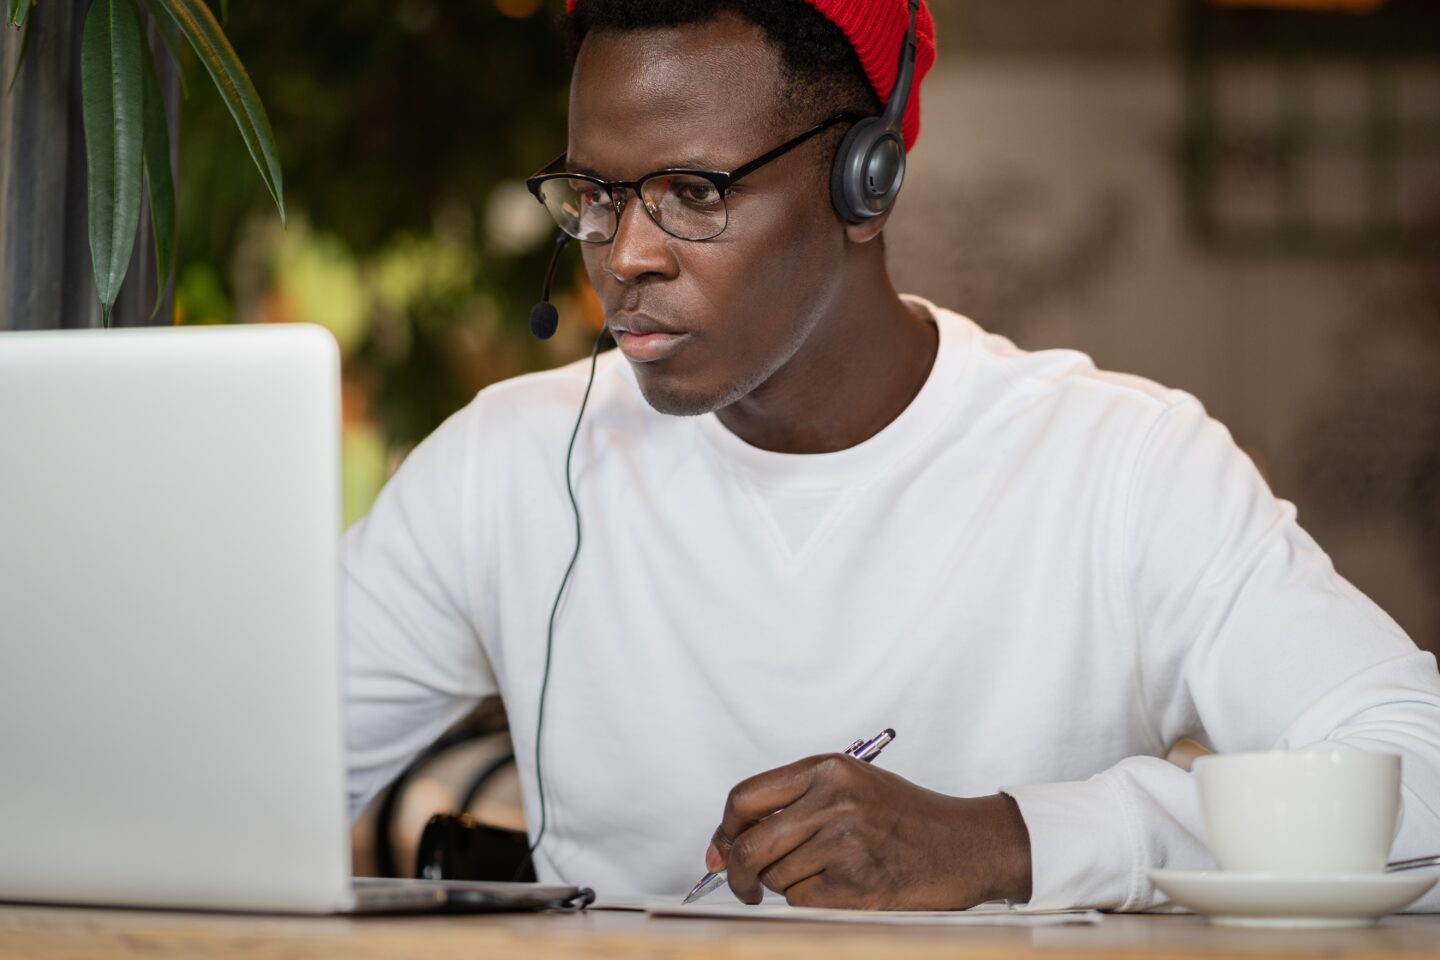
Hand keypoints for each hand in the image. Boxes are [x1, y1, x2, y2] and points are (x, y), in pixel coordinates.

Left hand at [705, 754, 1032, 908]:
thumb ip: (794, 803)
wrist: (966, 844)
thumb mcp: (852, 786)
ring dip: (786, 886)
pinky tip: (840, 889)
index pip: (745, 797)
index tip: (719, 850)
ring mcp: (846, 842)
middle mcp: (834, 800)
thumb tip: (727, 843)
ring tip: (824, 874)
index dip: (724, 830)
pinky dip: (811, 903)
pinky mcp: (857, 883)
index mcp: (828, 769)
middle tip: (743, 885)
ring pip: (776, 878)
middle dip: (737, 872)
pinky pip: (803, 902)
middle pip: (751, 844)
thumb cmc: (907, 817)